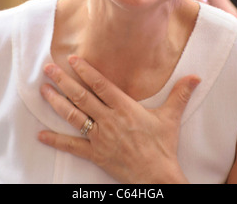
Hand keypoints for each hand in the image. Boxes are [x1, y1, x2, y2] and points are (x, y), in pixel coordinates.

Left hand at [38, 56, 199, 183]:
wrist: (157, 177)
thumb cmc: (163, 146)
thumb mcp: (171, 117)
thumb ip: (180, 94)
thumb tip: (195, 77)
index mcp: (124, 107)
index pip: (100, 84)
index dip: (85, 70)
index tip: (71, 59)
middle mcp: (108, 119)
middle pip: (81, 96)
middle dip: (63, 80)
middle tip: (47, 68)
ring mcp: (100, 137)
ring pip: (73, 116)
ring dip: (56, 102)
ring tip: (42, 90)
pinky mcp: (95, 154)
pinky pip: (71, 146)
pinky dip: (55, 140)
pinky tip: (40, 134)